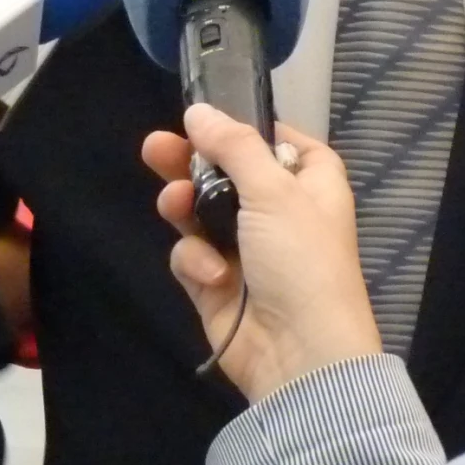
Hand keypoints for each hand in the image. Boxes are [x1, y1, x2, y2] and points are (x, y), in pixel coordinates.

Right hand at [140, 106, 379, 403]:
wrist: (301, 354)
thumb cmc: (301, 260)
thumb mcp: (274, 191)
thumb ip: (233, 146)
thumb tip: (198, 111)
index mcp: (310, 183)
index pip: (278, 141)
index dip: (245, 129)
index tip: (208, 118)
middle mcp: (279, 211)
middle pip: (226, 172)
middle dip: (190, 162)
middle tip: (154, 149)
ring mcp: (245, 248)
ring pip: (199, 211)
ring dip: (185, 206)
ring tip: (176, 205)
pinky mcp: (217, 283)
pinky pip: (192, 255)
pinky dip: (197, 261)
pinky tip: (213, 274)